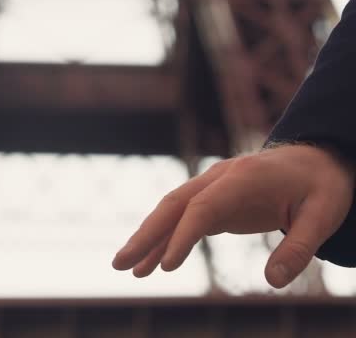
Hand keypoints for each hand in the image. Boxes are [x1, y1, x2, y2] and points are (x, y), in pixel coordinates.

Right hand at [113, 145, 354, 287]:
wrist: (316, 160)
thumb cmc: (322, 185)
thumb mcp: (324, 215)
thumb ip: (301, 247)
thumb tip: (274, 282)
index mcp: (243, 177)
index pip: (203, 207)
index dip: (182, 236)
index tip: (165, 266)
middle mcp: (219, 178)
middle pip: (173, 205)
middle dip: (145, 234)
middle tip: (120, 263)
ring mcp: (212, 188)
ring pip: (170, 211)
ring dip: (147, 237)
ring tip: (125, 266)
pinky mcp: (213, 201)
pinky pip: (182, 220)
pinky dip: (164, 240)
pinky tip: (151, 263)